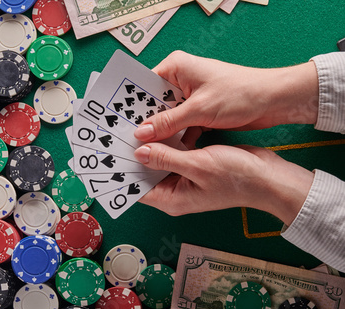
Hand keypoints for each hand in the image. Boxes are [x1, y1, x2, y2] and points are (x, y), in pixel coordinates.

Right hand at [134, 51, 318, 141]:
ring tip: (146, 152)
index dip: (132, 109)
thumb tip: (141, 134)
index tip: (120, 129)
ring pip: (166, 117)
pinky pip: (180, 125)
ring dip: (162, 134)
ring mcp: (189, 97)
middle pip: (153, 104)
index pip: (143, 88)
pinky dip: (177, 138)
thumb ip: (168, 122)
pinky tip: (168, 153)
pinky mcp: (198, 111)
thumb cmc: (240, 93)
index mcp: (175, 68)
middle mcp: (179, 80)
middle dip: (146, 124)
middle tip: (130, 144)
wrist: (274, 101)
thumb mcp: (199, 109)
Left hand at [134, 129, 313, 224]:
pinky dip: (168, 141)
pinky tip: (160, 124)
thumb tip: (139, 151)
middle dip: (134, 155)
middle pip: (145, 173)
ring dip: (151, 145)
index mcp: (172, 199)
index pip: (137, 189)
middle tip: (118, 133)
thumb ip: (166, 158)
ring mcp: (184, 177)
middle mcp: (174, 190)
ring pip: (159, 161)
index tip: (109, 154)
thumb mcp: (198, 166)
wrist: (269, 177)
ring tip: (134, 125)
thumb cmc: (237, 177)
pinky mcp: (194, 165)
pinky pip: (174, 153)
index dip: (122, 173)